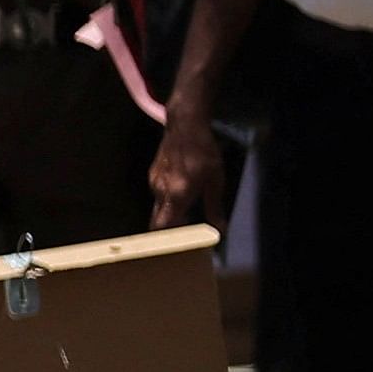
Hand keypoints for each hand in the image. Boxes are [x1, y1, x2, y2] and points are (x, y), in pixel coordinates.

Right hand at [147, 113, 226, 228]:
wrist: (185, 126)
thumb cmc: (204, 153)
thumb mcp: (215, 181)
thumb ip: (214, 207)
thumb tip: (219, 229)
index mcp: (176, 195)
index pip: (163, 226)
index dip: (167, 239)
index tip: (178, 246)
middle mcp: (160, 191)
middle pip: (156, 220)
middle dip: (167, 230)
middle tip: (182, 234)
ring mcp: (154, 182)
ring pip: (157, 206)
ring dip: (168, 213)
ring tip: (184, 213)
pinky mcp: (152, 174)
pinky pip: (157, 194)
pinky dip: (166, 200)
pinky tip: (179, 193)